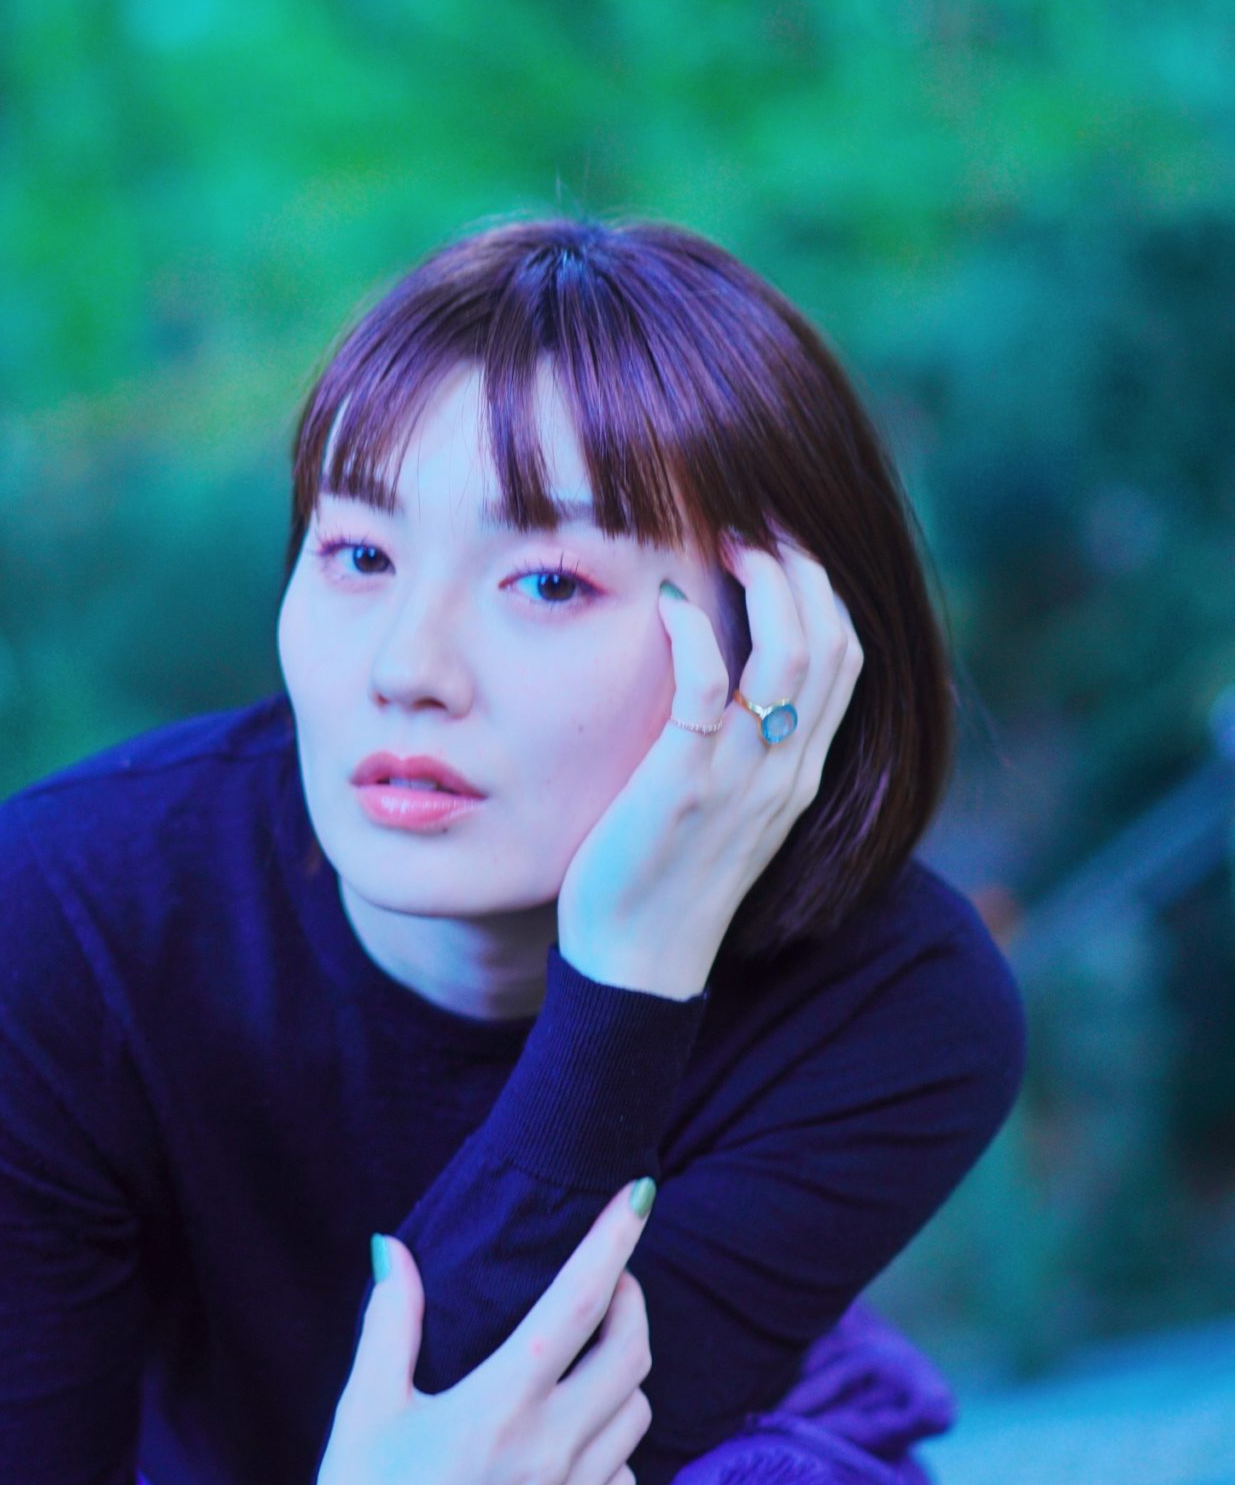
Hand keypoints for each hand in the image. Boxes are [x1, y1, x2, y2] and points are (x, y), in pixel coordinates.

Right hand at [311, 1179, 654, 1484]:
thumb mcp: (363, 1408)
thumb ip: (389, 1322)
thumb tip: (390, 1248)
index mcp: (498, 1407)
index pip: (579, 1304)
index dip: (613, 1241)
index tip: (637, 1195)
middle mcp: (550, 1453)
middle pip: (632, 1353)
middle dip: (629, 1299)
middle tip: (605, 1280)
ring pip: (637, 1412)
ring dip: (624, 1370)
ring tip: (583, 1355)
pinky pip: (627, 1473)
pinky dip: (615, 1438)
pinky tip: (574, 1431)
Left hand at [555, 535, 864, 997]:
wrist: (636, 963)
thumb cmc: (663, 874)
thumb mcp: (724, 805)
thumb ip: (741, 746)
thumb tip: (728, 680)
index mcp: (800, 772)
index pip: (847, 660)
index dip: (825, 591)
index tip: (784, 542)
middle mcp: (786, 771)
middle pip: (831, 645)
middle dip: (803, 569)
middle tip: (756, 521)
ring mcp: (742, 780)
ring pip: (790, 658)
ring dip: (765, 585)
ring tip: (727, 540)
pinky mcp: (683, 787)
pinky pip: (708, 690)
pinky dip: (696, 633)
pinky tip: (672, 600)